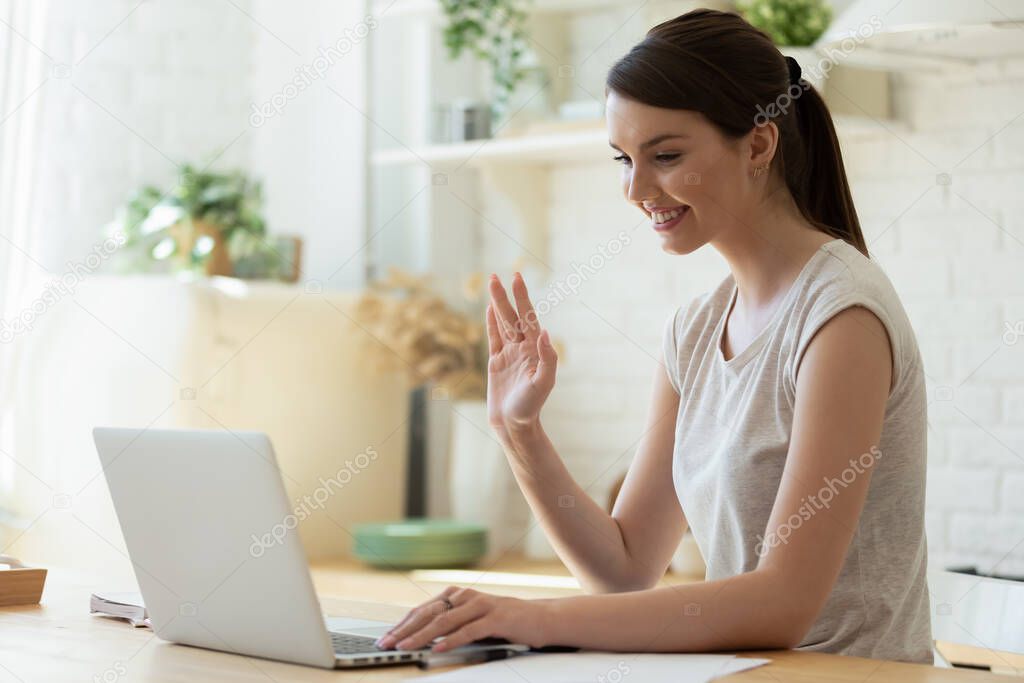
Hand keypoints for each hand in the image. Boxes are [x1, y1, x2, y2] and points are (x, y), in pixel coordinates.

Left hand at [374, 586, 552, 652]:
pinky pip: (469, 630)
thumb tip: (421, 638)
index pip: (424, 609)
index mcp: (459, 595)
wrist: (541, 618)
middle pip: (430, 613)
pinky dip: (451, 640)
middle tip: (387, 643)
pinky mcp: (496, 618)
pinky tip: (438, 648)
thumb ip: (451, 623)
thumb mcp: (473, 619)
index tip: (386, 638)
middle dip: (405, 630)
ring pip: (446, 621)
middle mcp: (467, 596)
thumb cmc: (505, 622)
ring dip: (423, 636)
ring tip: (406, 647)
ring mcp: (482, 605)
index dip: (403, 624)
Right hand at [486, 273, 557, 442]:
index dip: (521, 298)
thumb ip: (547, 358)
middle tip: (496, 275)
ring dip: (497, 304)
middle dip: (504, 296)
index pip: (527, 318)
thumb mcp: (543, 384)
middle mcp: (523, 348)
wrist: (513, 425)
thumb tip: (544, 332)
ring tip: (491, 283)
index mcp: (535, 350)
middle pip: (512, 317)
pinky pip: (494, 337)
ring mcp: (509, 354)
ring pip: (502, 323)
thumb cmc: (530, 407)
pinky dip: (491, 323)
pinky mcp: (496, 362)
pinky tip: (489, 309)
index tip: (515, 279)